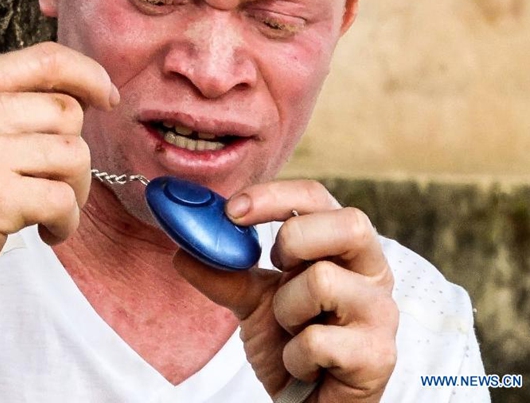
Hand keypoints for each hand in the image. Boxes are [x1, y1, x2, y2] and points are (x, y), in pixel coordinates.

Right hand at [0, 42, 117, 316]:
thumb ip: (12, 107)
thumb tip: (85, 97)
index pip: (47, 59)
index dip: (90, 75)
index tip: (108, 98)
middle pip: (69, 114)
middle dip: (76, 157)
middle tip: (56, 188)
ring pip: (75, 156)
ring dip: (76, 193)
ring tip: (48, 213)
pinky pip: (64, 200)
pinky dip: (66, 223)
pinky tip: (45, 232)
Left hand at [174, 180, 397, 402]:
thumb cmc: (292, 344)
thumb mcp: (252, 301)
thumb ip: (224, 273)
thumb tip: (182, 250)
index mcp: (344, 248)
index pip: (318, 198)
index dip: (275, 196)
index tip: (232, 211)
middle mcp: (371, 272)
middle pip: (349, 224)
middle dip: (296, 243)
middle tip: (276, 270)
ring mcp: (380, 312)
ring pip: (324, 281)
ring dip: (287, 313)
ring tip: (293, 333)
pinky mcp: (379, 355)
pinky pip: (317, 341)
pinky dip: (295, 357)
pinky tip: (305, 366)